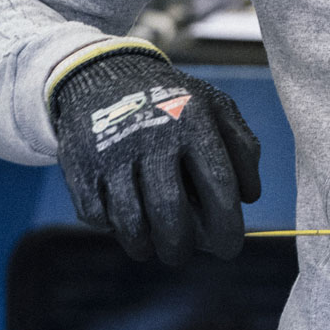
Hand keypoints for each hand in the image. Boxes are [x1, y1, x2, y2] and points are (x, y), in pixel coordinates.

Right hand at [49, 47, 260, 265]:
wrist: (107, 76)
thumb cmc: (174, 104)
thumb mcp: (216, 108)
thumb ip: (242, 147)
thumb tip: (249, 198)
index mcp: (194, 123)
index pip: (218, 185)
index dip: (227, 226)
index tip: (230, 249)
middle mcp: (152, 137)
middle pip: (169, 212)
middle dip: (180, 246)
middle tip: (183, 254)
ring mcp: (113, 153)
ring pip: (130, 222)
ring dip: (145, 245)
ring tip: (155, 245)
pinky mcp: (80, 166)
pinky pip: (97, 216)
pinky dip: (112, 228)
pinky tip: (125, 220)